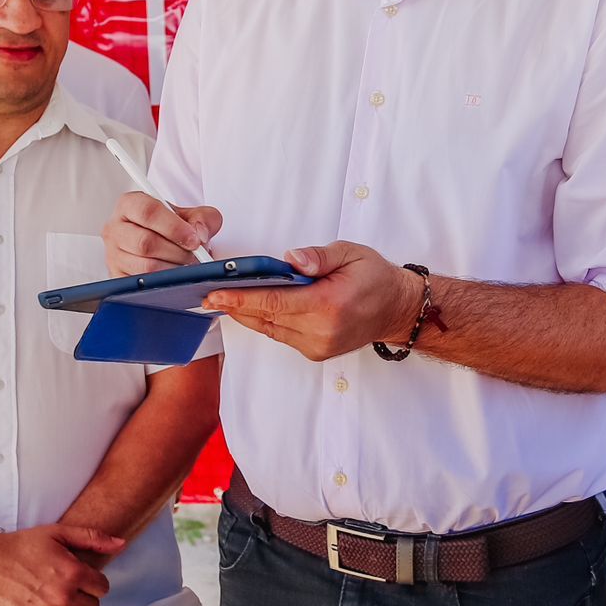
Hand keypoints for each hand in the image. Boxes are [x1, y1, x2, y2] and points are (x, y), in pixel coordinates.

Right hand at [0, 524, 125, 605]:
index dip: (92, 582)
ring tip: (54, 600)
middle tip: (65, 588)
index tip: (79, 578)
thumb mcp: (58, 533)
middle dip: (83, 598)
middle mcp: (63, 597)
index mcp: (73, 572)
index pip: (103, 588)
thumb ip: (93, 538)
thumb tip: (122, 544)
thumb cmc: (21, 545)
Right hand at [102, 191, 222, 274]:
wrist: (160, 242)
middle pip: (145, 243)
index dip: (174, 227)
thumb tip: (200, 234)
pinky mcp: (116, 277)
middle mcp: (115, 228)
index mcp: (130, 204)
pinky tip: (174, 277)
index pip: (148, 212)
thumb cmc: (171, 227)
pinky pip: (141, 285)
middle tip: (195, 256)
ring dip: (173, 269)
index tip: (194, 239)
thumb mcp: (191, 215)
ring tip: (186, 266)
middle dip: (177, 252)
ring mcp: (113, 254)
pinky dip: (164, 283)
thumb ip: (203, 218)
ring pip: (145, 267)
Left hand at [201, 242, 423, 362]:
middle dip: (236, 306)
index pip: (275, 302)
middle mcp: (321, 331)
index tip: (216, 295)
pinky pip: (281, 335)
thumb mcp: (351, 253)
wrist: (397, 310)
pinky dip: (265, 321)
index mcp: (328, 306)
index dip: (241, 299)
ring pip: (271, 329)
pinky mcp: (315, 352)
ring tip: (222, 300)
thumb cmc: (375, 278)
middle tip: (207, 296)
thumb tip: (291, 259)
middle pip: (267, 317)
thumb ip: (318, 256)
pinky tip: (251, 309)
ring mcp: (318, 346)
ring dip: (247, 315)